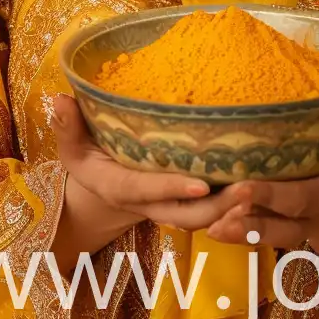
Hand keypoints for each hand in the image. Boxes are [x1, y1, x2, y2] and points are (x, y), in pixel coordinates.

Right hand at [47, 94, 247, 254]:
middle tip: (249, 189)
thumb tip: (58, 99)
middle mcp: (148, 205)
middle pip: (186, 217)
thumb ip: (67, 125)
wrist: (102, 185)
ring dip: (233, 210)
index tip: (201, 184)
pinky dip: (235, 209)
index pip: (146, 191)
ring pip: (205, 219)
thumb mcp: (71, 143)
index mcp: (119, 188)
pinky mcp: (187, 205)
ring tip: (259, 190)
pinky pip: (213, 214)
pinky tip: (260, 190)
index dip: (173, 189)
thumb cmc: (88, 156)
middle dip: (219, 208)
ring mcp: (170, 208)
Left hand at [201, 101, 318, 266]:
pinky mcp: (270, 226)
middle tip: (220, 208)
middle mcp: (308, 217)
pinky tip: (204, 221)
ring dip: (237, 232)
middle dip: (251, 220)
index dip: (275, 197)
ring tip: (209, 223)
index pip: (302, 199)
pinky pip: (250, 235)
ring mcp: (288, 226)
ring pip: (263, 236)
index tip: (246, 187)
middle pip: (280, 225)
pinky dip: (229, 232)